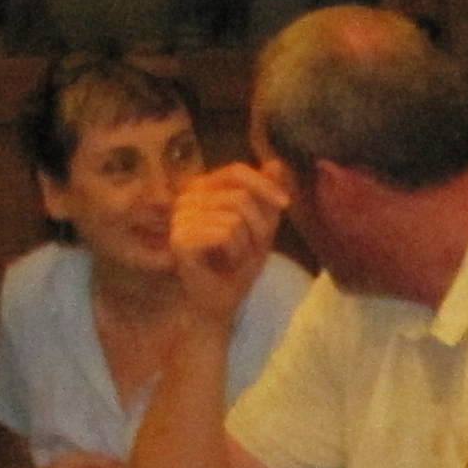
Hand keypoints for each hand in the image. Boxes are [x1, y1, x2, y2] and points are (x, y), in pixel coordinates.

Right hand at [168, 162, 289, 326]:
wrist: (218, 304)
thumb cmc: (236, 267)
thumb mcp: (261, 227)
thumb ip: (266, 195)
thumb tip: (277, 163)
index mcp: (203, 189)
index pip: (235, 171)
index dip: (264, 184)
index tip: (286, 204)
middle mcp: (187, 198)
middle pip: (239, 196)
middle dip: (258, 226)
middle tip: (252, 248)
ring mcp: (181, 218)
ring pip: (235, 216)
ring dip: (247, 243)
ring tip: (236, 258)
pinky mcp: (180, 239)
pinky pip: (225, 233)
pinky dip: (236, 253)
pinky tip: (226, 264)